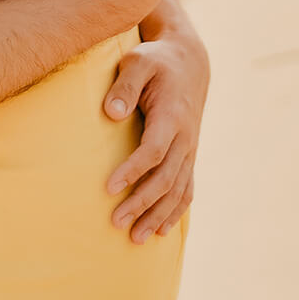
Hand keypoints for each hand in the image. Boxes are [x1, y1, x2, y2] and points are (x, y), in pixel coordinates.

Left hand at [103, 20, 208, 243]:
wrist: (189, 62)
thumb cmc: (156, 62)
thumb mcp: (138, 62)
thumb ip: (124, 85)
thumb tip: (111, 113)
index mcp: (171, 115)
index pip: (153, 151)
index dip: (132, 171)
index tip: (108, 188)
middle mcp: (185, 137)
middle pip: (165, 178)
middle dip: (142, 203)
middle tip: (115, 222)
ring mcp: (190, 149)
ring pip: (177, 190)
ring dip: (158, 215)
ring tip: (136, 238)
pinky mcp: (189, 155)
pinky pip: (187, 189)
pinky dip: (176, 211)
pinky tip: (161, 230)